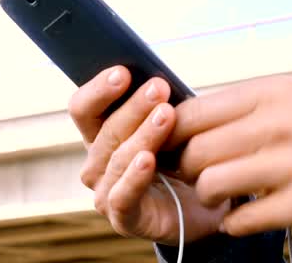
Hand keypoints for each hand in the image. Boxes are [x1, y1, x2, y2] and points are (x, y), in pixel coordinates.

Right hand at [68, 66, 230, 244]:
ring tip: (166, 115)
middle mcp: (96, 164)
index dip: (99, 89)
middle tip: (159, 88)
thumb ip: (157, 105)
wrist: (208, 206)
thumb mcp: (170, 126)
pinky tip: (148, 159)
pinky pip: (123, 196)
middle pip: (105, 131)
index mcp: (100, 135)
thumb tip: (156, 78)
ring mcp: (106, 193)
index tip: (123, 72)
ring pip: (116, 159)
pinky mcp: (124, 220)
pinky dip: (135, 176)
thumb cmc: (183, 158)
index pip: (83, 108)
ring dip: (142, 134)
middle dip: (133, 107)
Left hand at [167, 76, 291, 237]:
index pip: (193, 113)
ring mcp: (290, 164)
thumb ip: (243, 110)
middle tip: (200, 178)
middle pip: (195, 152)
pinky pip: (243, 220)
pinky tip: (246, 217)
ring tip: (226, 199)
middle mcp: (277, 124)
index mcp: (270, 94)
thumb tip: (186, 122)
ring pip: (211, 185)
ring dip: (210, 199)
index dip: (173, 136)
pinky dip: (236, 224)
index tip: (171, 149)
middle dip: (188, 171)